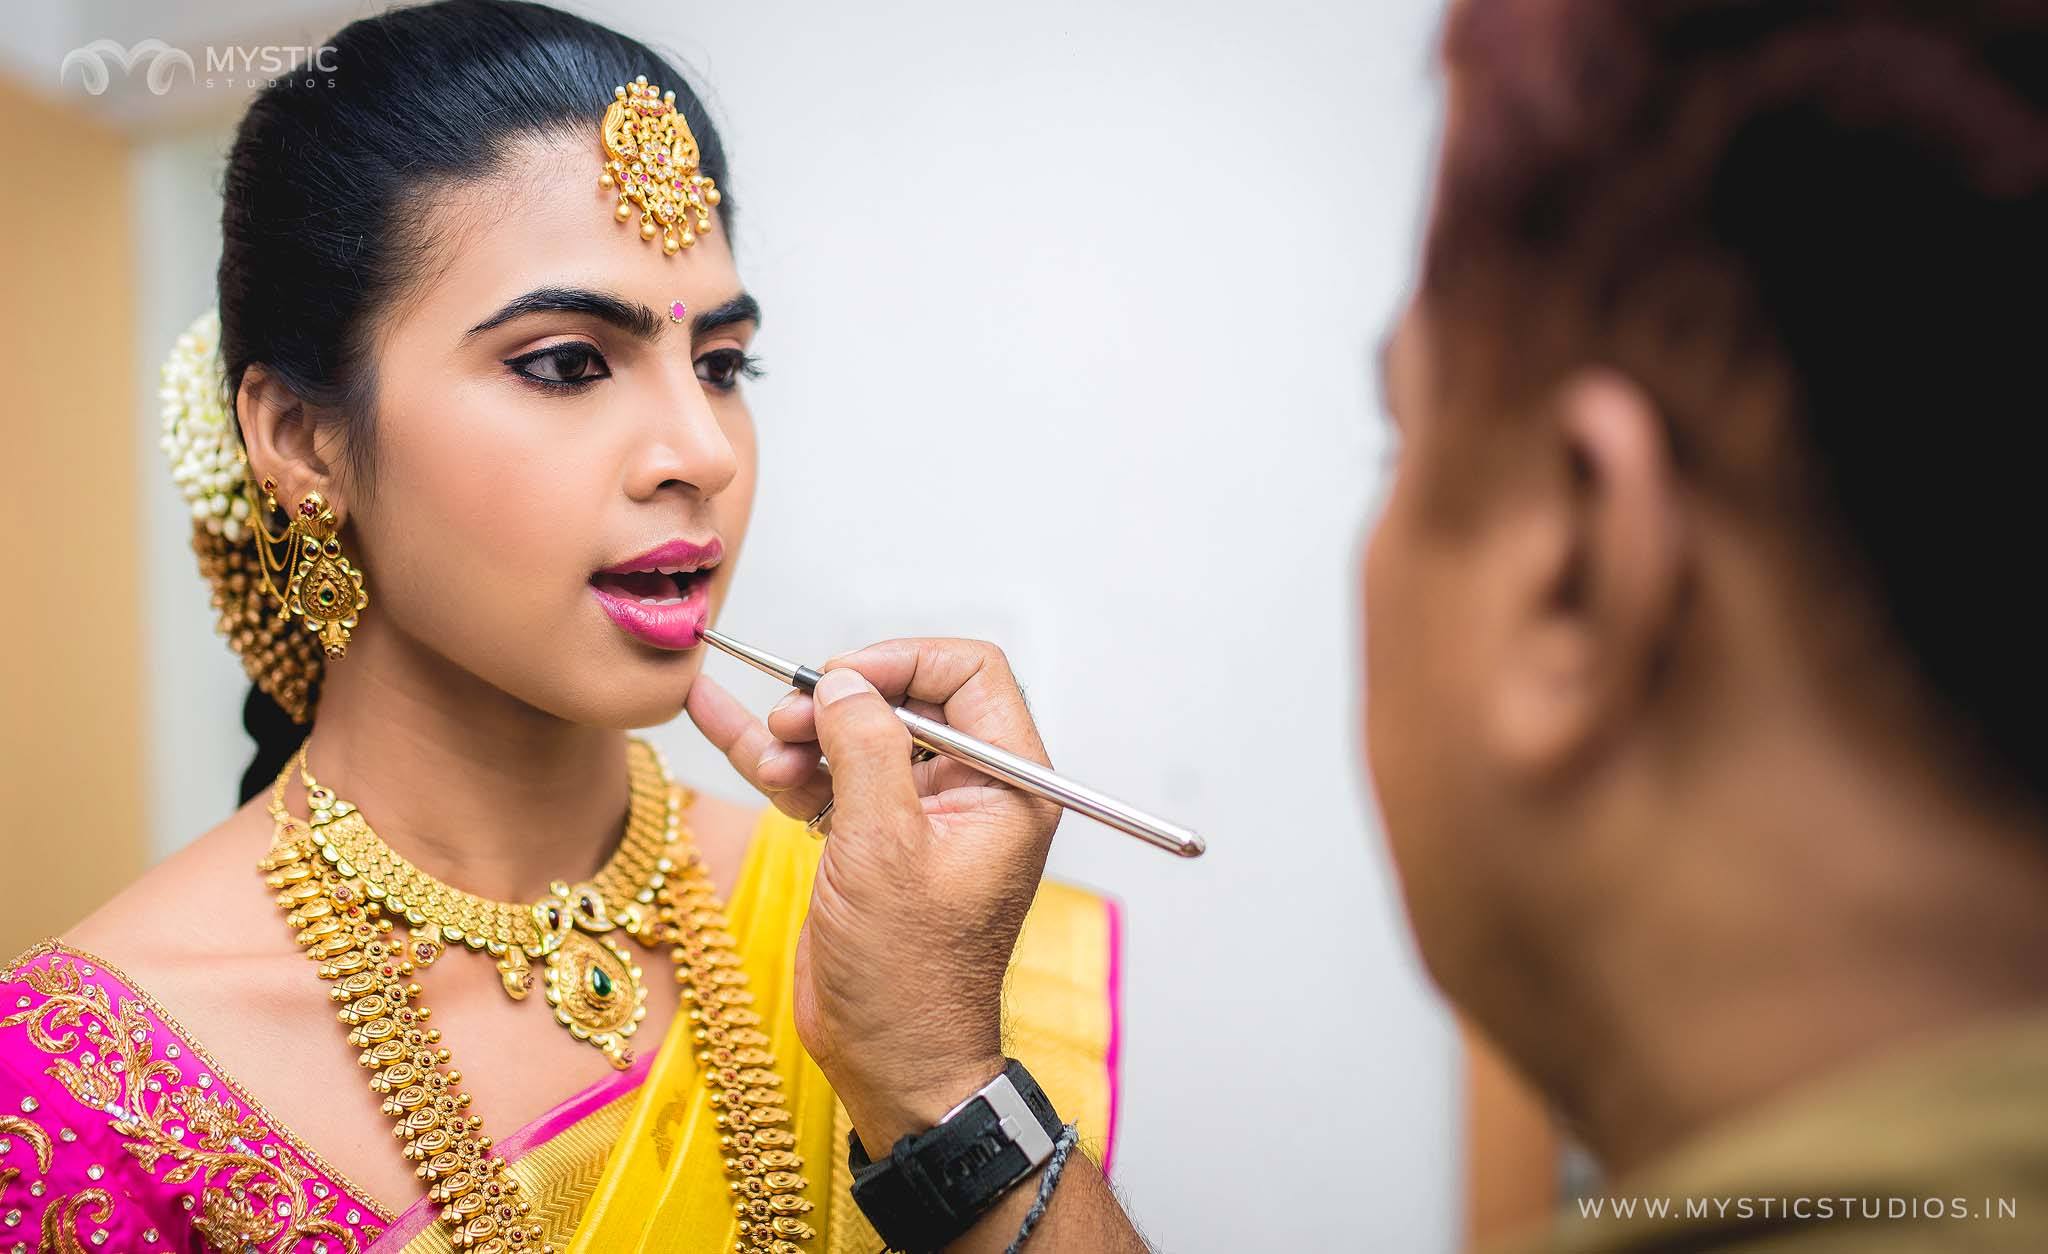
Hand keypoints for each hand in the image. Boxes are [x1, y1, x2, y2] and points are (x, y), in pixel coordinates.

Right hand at [685, 638, 1061, 1152]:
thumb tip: (845, 683)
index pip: (970, 675)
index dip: (903, 662)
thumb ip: (866, 749)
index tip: (843, 681)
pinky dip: (779, 757)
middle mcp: (969, 791)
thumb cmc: (911, 978)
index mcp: (1006, 786)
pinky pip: (824, 776)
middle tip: (791, 721)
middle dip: (840, 702)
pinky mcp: (870, 840)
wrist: (889, 1059)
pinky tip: (719, 714)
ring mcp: (916, 815)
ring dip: (802, 735)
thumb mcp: (884, 849)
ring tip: (769, 756)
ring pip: (855, 735)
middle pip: (904, 699)